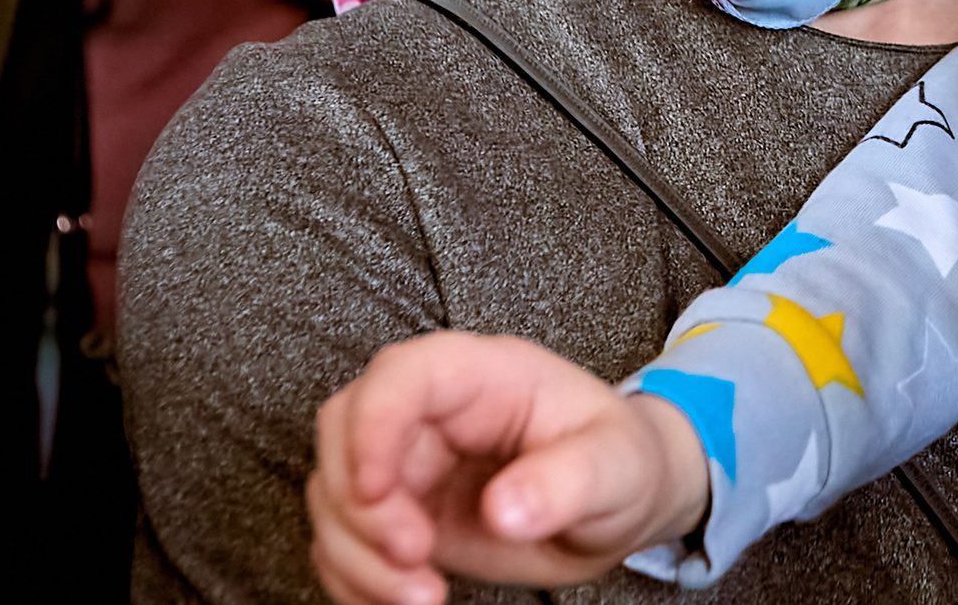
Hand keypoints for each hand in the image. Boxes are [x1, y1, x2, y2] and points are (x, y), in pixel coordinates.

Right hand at [308, 331, 710, 604]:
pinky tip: (403, 599)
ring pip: (334, 492)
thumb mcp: (617, 468)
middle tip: (415, 557)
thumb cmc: (623, 464)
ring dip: (358, 554)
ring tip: (423, 595)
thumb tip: (504, 510)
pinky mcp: (401, 509)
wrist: (621, 504)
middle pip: (345, 431)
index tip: (374, 492)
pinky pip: (344, 539)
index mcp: (487, 375)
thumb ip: (567, 482)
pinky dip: (355, 578)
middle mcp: (437, 411)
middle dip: (360, 505)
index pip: (403, 373)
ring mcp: (412, 460)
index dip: (371, 425)